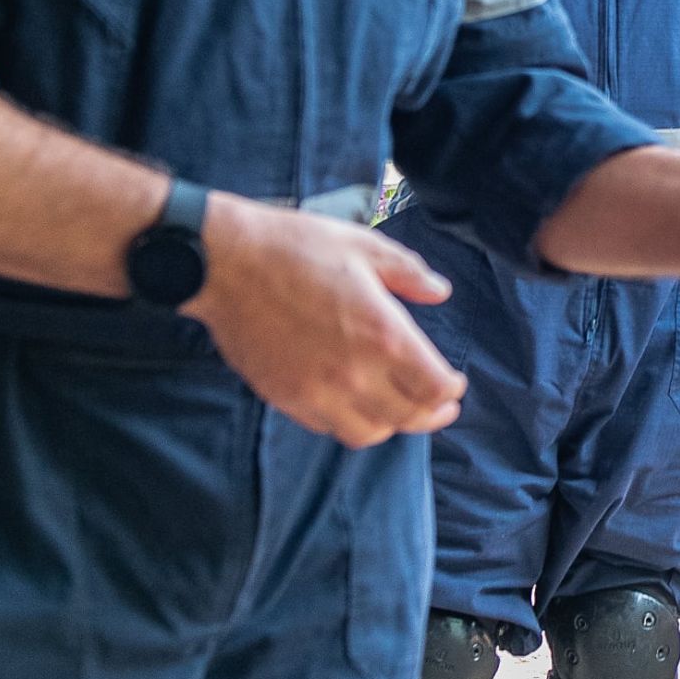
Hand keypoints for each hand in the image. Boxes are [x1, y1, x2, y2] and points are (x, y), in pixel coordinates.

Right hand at [186, 196, 465, 446]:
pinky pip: (327, 427)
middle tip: (441, 407)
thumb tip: (440, 291)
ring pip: (369, 433)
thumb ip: (409, 273)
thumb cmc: (295, 247)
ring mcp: (317, 391)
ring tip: (398, 409)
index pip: (435, 387)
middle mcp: (355, 373)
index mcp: (383, 334)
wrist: (225, 262)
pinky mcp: (286, 397)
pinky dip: (349, 421)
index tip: (454, 384)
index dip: (451, 391)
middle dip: (433, 414)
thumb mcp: (363, 246)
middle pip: (409, 418)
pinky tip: (354, 402)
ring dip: (391, 424)